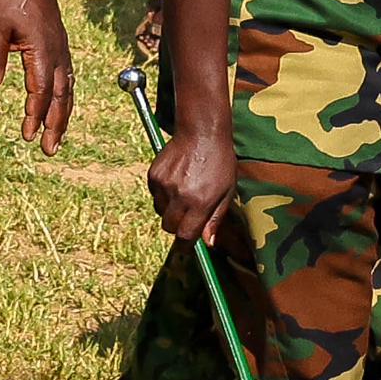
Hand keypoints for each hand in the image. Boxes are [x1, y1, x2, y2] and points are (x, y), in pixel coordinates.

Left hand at [0, 0, 71, 153]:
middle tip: (50, 149)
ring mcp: (61, 44)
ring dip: (63, 112)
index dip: (35, 116)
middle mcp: (58, 51)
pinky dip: (64, 93)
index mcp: (42, 50)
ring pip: (67, 86)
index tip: (28, 136)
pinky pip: (67, 73)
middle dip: (56, 124)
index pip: (41, 92)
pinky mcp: (58, 39)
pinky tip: (59, 100)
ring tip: (57, 134)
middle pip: (62, 96)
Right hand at [148, 119, 234, 243]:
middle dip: (177, 227)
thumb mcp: (227, 192)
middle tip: (187, 217)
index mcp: (200, 202)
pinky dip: (163, 194)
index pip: (185, 235)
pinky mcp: (153, 175)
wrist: (202, 133)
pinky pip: (154, 195)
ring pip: (160, 211)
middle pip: (169, 227)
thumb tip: (209, 243)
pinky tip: (176, 182)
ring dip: (170, 210)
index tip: (187, 245)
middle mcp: (179, 196)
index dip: (186, 244)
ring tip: (183, 194)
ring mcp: (163, 185)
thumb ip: (216, 218)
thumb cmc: (220, 163)